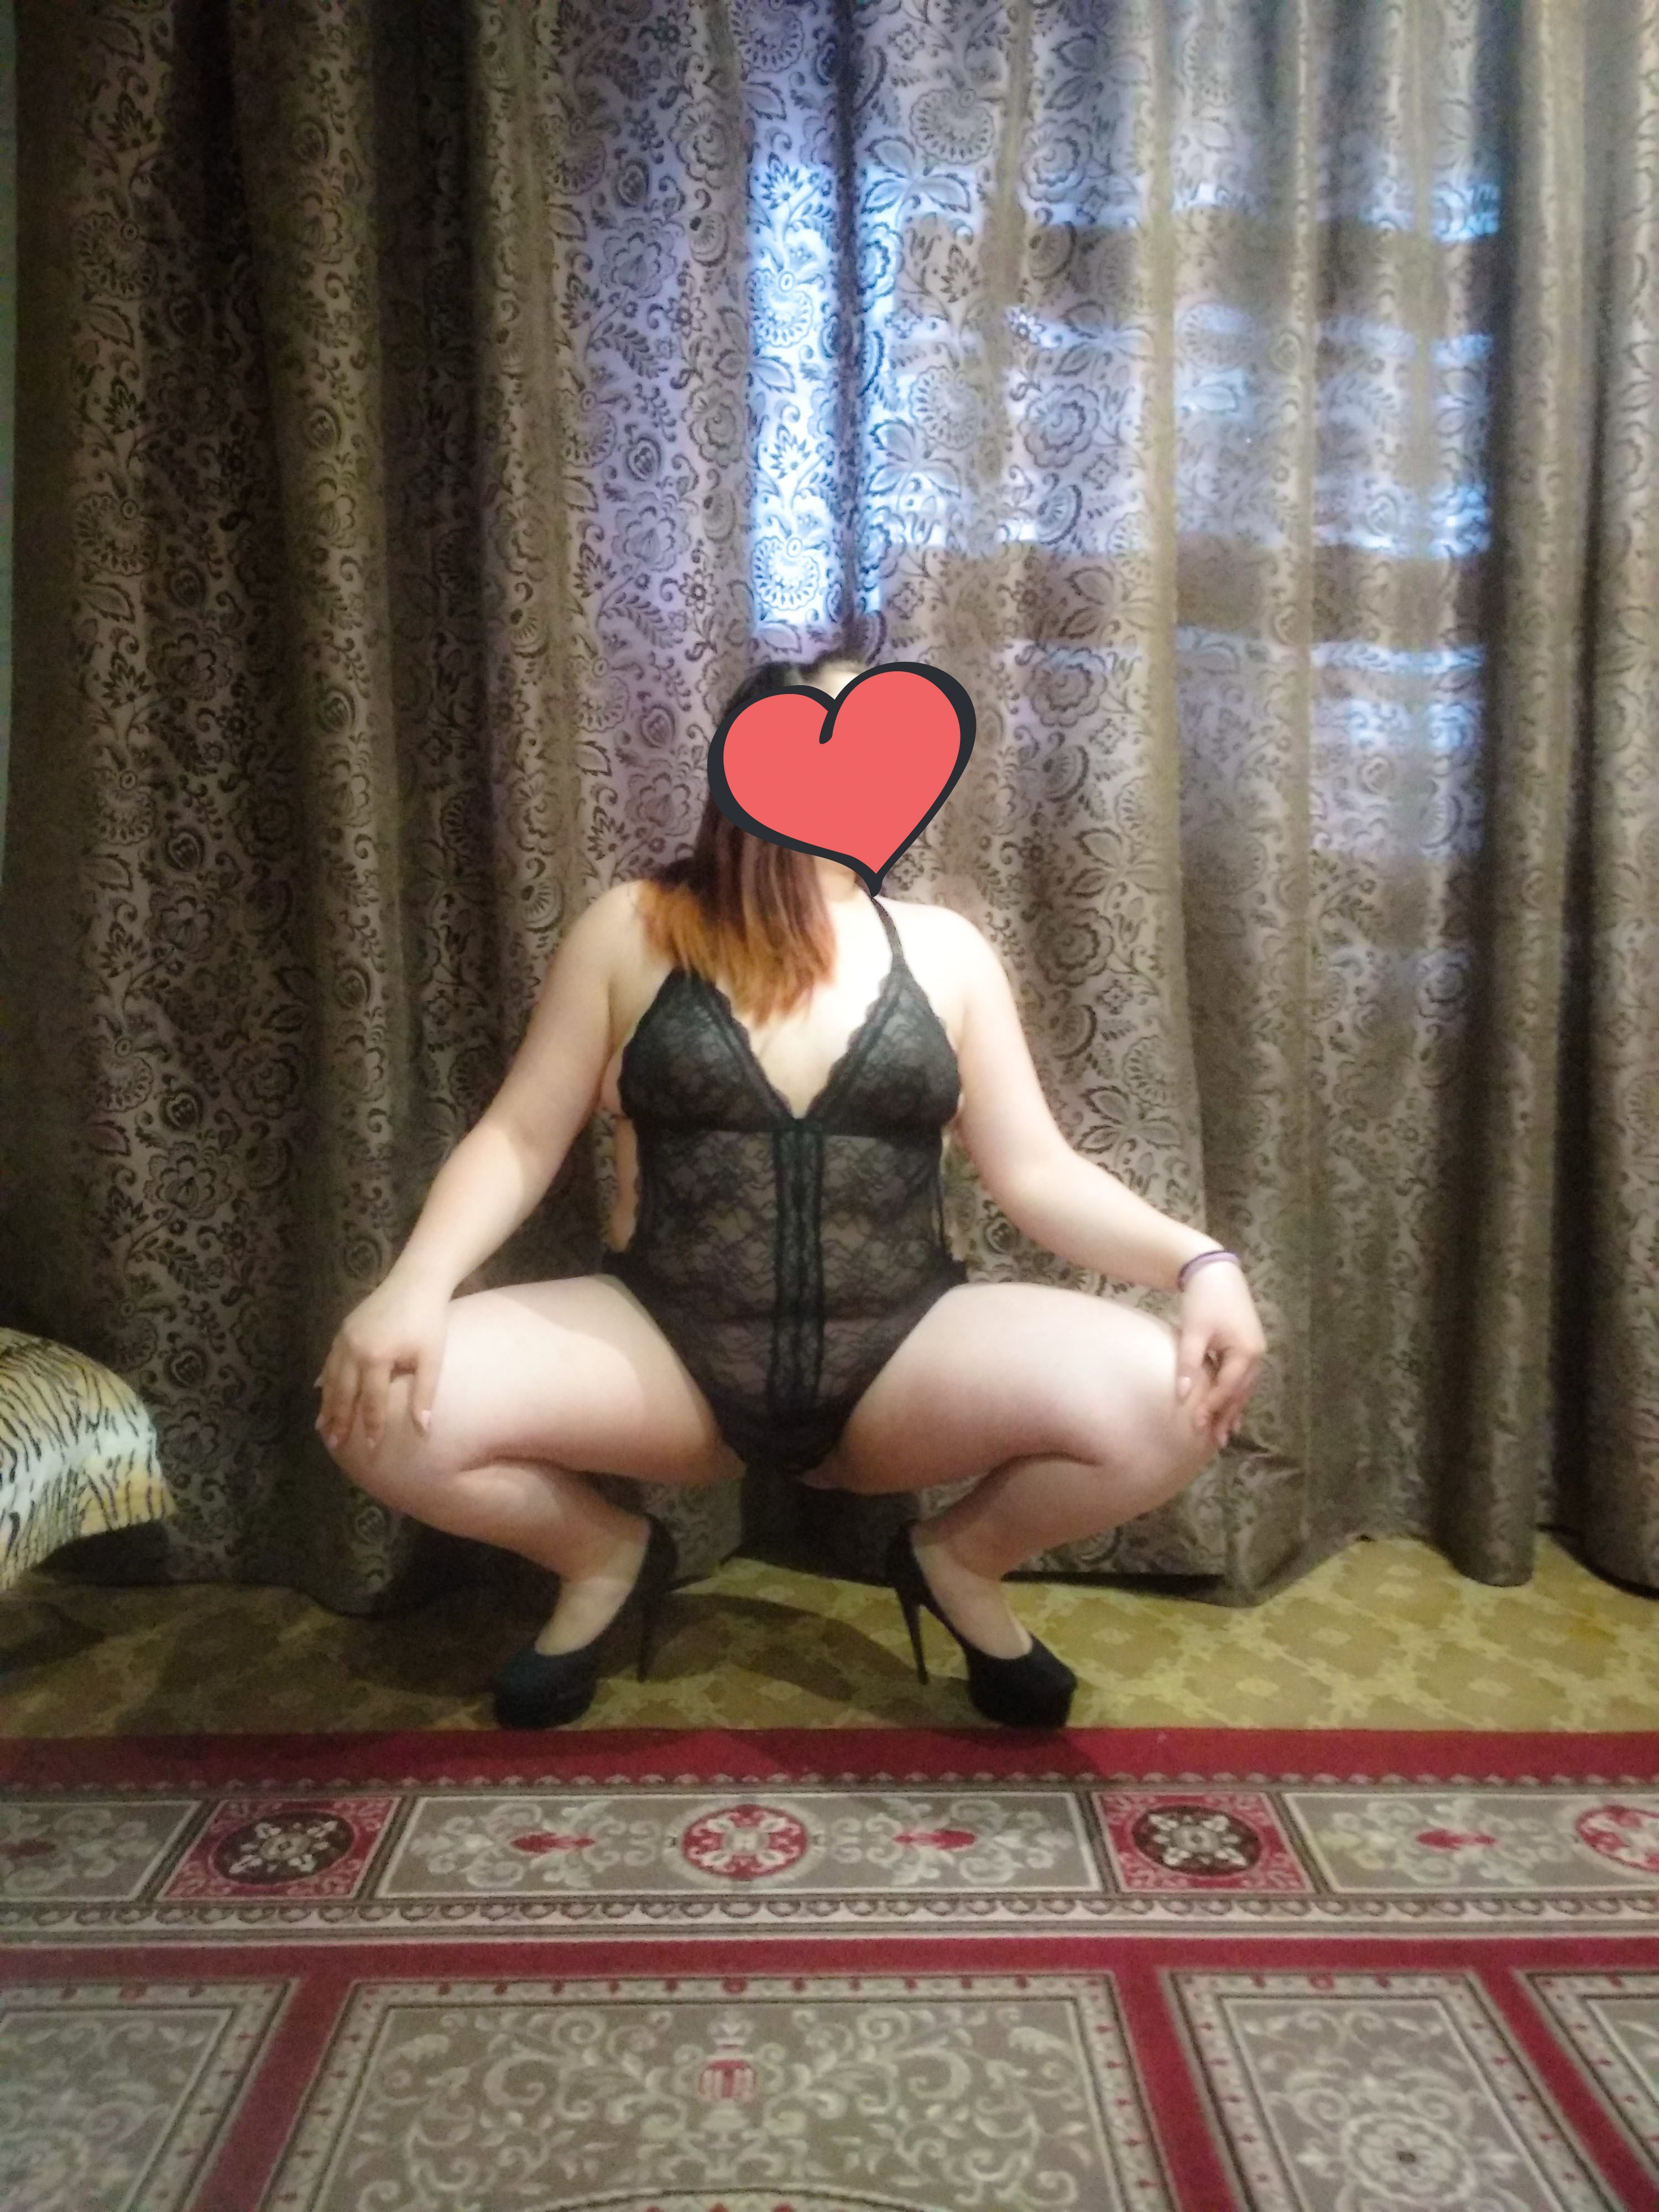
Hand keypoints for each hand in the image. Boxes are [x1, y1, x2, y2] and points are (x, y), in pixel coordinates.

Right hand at [315, 1275, 450, 1458]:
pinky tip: (321, 1392)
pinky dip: (326, 1379)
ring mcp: (344, 1338)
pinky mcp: (343, 1329)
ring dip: (327, 1404)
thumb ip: (424, 1394)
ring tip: (323, 1427)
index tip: (370, 1448)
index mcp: (376, 1358)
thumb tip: (424, 1430)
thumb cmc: (428, 1320)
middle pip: (343, 1394)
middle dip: (339, 1421)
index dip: (371, 1426)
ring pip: (331, 1379)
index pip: (371, 1402)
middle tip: (334, 1445)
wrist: (416, 1281)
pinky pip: (330, 1360)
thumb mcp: (431, 1357)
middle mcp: (353, 1350)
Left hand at [1175, 1263, 1264, 1448]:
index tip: (1197, 1426)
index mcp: (1246, 1351)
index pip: (1227, 1388)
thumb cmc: (1203, 1300)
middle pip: (1241, 1392)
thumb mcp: (1193, 1333)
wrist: (1214, 1271)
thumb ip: (1188, 1365)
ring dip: (1234, 1407)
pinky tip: (1231, 1407)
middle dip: (1228, 1415)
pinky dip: (1236, 1392)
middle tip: (1216, 1440)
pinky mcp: (1249, 1344)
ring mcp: (1256, 1349)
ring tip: (1226, 1431)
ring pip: (1245, 1386)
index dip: (1212, 1408)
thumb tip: (1181, 1395)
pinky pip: (1244, 1376)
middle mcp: (1257, 1354)